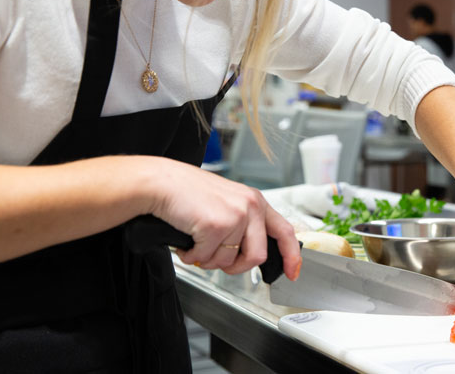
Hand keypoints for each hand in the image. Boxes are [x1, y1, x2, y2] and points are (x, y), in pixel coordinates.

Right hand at [145, 157, 300, 279]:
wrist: (162, 183)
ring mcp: (234, 216)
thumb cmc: (188, 193)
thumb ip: (244, 223)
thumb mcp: (227, 202)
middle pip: (257, 256)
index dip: (291, 256)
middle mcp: (250, 207)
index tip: (292, 272)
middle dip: (236, 267)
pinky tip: (187, 240)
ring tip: (197, 242)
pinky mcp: (216, 226)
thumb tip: (250, 254)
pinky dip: (192, 256)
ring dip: (208, 259)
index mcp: (255, 201)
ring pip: (228, 261)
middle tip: (218, 260)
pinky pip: (206, 258)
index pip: (284, 231)